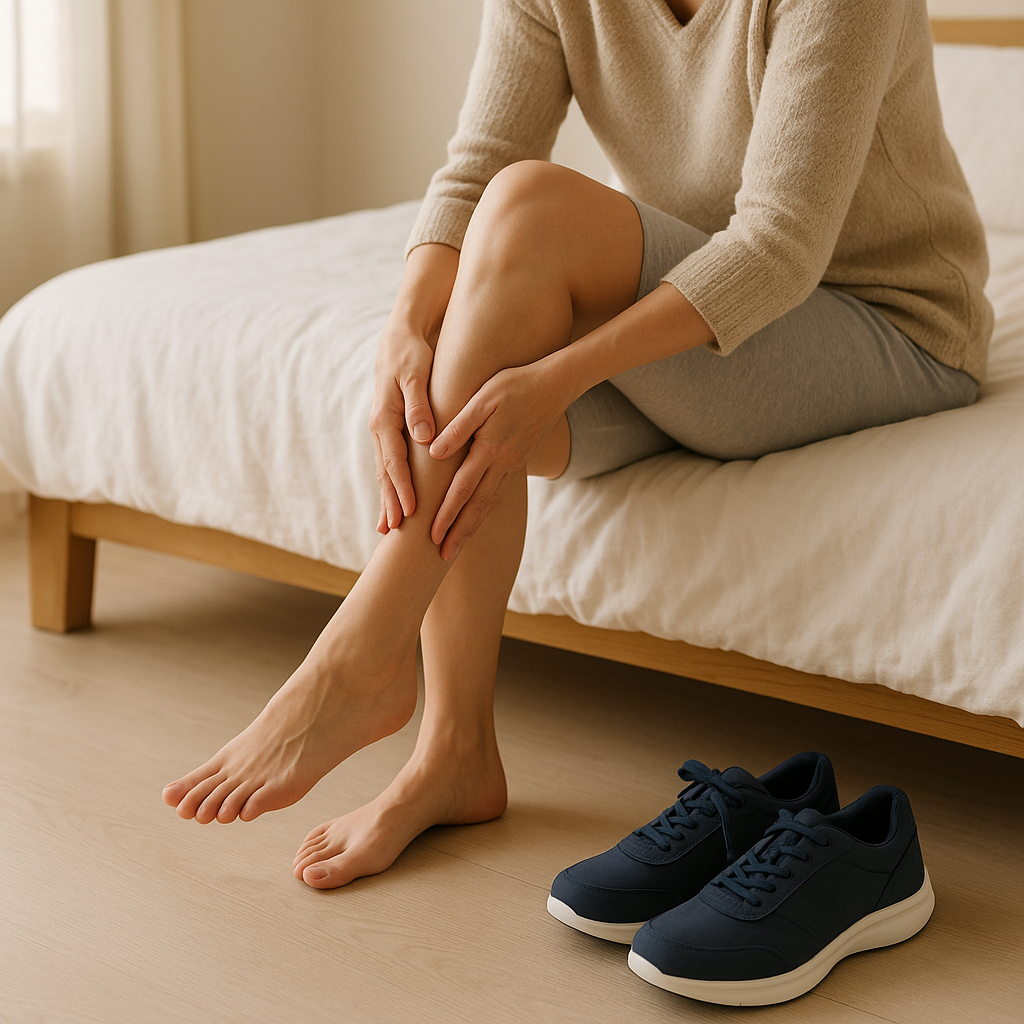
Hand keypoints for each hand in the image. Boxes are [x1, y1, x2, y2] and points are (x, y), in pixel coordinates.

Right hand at [369, 325, 436, 534]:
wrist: (400, 337)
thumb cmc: (411, 354)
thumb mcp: (416, 375)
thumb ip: (419, 406)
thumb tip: (423, 437)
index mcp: (385, 418)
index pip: (395, 461)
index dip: (403, 488)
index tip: (412, 511)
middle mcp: (379, 428)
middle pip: (384, 474)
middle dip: (390, 503)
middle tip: (394, 533)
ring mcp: (383, 430)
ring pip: (384, 471)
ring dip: (387, 499)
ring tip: (387, 528)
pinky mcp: (390, 429)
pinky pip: (389, 462)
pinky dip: (390, 484)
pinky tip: (394, 501)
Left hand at [428, 357, 570, 559]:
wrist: (558, 384)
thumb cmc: (517, 384)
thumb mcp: (485, 398)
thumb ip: (460, 426)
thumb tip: (435, 453)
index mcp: (490, 449)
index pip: (462, 489)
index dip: (446, 514)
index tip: (432, 537)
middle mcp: (503, 463)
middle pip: (477, 507)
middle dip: (458, 533)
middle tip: (442, 557)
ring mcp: (513, 464)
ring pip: (489, 503)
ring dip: (471, 526)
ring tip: (456, 545)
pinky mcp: (519, 461)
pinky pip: (499, 492)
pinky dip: (485, 510)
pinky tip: (477, 517)